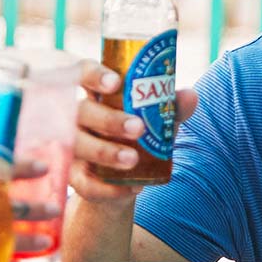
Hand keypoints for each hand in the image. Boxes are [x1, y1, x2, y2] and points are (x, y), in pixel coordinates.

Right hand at [71, 61, 197, 202]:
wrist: (122, 178)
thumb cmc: (138, 136)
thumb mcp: (155, 119)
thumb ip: (171, 107)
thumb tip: (190, 96)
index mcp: (95, 93)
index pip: (83, 73)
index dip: (94, 75)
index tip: (115, 82)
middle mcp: (75, 116)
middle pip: (81, 111)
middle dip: (109, 120)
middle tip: (138, 128)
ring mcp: (72, 146)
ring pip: (79, 146)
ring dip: (106, 152)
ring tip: (134, 159)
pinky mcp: (74, 176)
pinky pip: (84, 183)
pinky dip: (108, 188)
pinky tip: (132, 188)